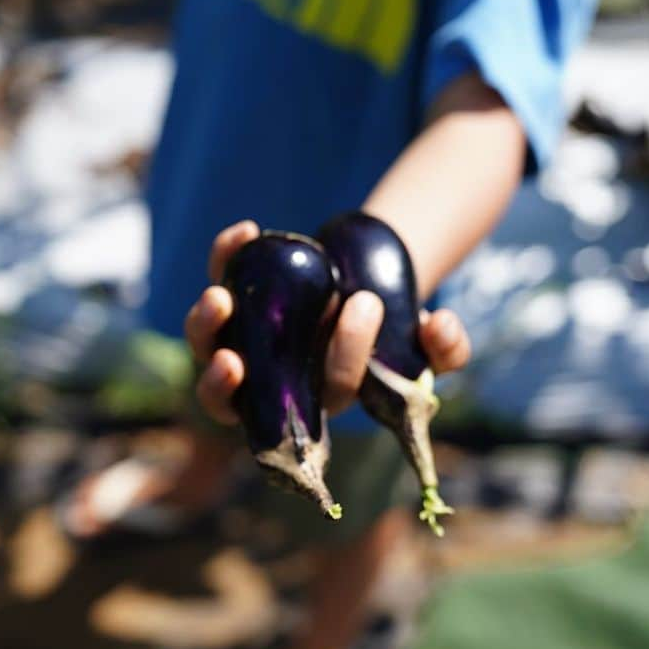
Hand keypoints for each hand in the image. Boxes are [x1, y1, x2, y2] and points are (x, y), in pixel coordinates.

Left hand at [184, 220, 472, 424]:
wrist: (367, 286)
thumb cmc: (395, 332)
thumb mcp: (425, 345)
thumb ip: (444, 347)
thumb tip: (440, 326)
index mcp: (304, 405)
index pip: (287, 417)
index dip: (291, 403)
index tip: (298, 375)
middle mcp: (262, 380)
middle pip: (220, 394)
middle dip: (219, 381)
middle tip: (233, 359)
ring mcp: (240, 337)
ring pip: (205, 341)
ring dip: (203, 325)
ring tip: (220, 296)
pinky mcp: (233, 296)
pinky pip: (219, 278)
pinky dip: (226, 257)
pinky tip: (246, 231)